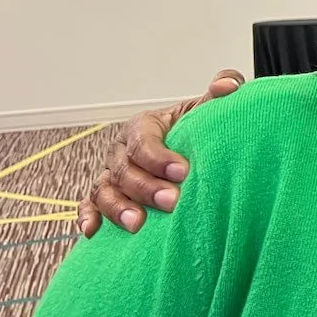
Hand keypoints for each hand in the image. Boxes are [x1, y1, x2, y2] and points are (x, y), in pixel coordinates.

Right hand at [76, 70, 244, 237]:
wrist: (186, 148)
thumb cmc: (192, 129)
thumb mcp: (205, 109)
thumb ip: (220, 91)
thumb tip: (228, 85)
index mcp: (143, 126)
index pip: (143, 140)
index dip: (159, 157)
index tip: (183, 172)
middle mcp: (122, 150)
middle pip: (126, 169)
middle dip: (146, 187)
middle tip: (172, 201)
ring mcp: (111, 174)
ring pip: (104, 189)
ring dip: (118, 207)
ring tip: (138, 224)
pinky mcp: (105, 195)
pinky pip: (90, 205)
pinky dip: (89, 217)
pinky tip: (94, 231)